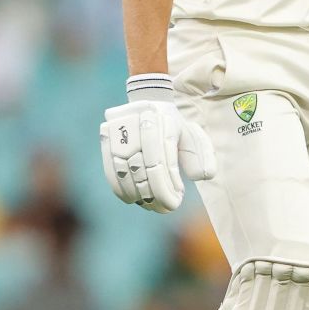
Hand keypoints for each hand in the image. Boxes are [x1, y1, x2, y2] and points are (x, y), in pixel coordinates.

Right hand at [100, 75, 215, 212]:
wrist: (147, 100)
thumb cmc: (174, 125)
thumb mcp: (192, 135)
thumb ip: (200, 156)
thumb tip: (201, 177)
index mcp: (164, 123)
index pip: (162, 163)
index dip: (168, 186)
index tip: (176, 201)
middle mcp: (139, 126)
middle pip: (144, 170)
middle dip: (155, 195)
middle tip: (166, 209)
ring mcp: (120, 133)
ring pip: (126, 173)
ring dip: (139, 195)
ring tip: (152, 206)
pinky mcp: (107, 139)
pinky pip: (111, 170)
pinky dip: (121, 189)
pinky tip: (133, 200)